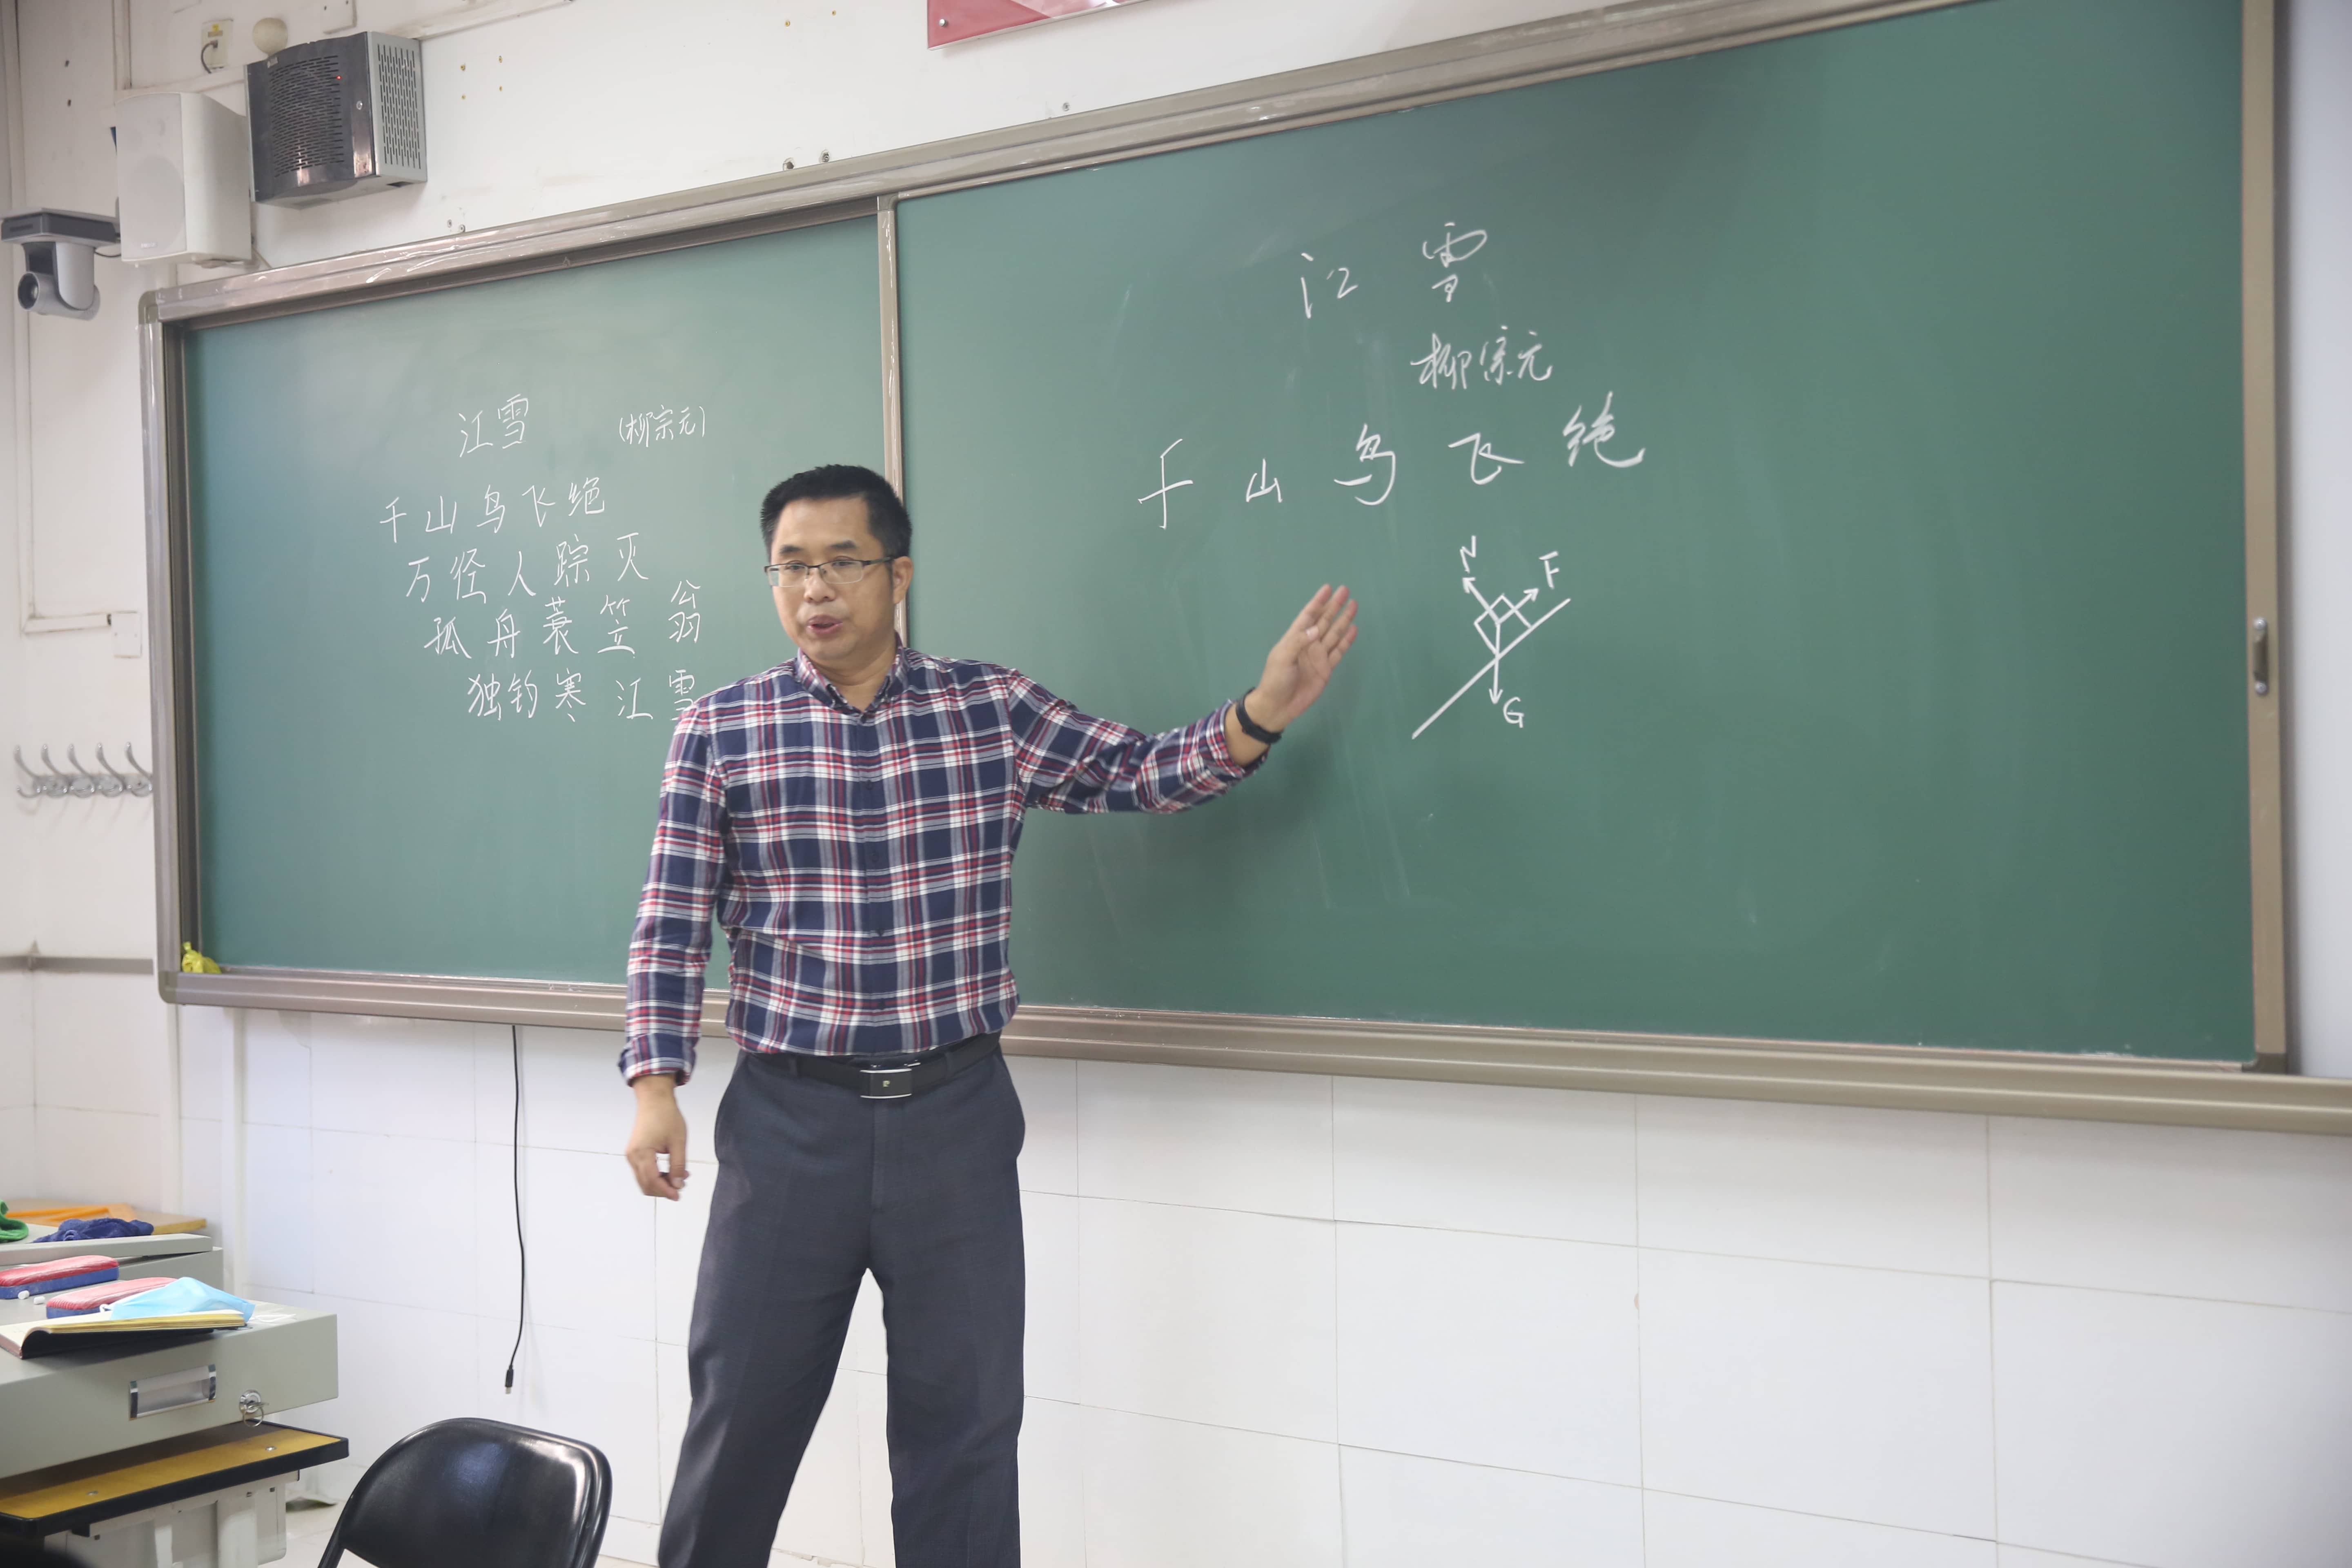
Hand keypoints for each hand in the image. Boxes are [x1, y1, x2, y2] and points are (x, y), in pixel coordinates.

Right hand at [625, 1075, 689, 1199]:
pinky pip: (643, 1170)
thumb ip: (678, 1165)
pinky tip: (670, 1171)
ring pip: (643, 1179)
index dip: (665, 1191)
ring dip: (660, 1183)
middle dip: (662, 1189)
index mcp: (642, 1153)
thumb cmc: (667, 1117)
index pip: (652, 1180)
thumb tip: (678, 1185)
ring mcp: (631, 1154)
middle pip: (645, 1184)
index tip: (678, 1196)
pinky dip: (655, 1175)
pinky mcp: (634, 1152)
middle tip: (680, 1187)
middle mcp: (632, 1156)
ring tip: (679, 1177)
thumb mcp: (678, 1142)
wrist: (654, 1100)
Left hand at [1248, 585, 1357, 730]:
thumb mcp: (1283, 658)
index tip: (1328, 588)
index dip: (1318, 602)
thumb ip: (1298, 642)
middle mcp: (1309, 644)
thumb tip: (1315, 629)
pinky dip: (1346, 640)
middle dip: (1334, 606)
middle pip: (1324, 621)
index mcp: (1295, 638)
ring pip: (1334, 633)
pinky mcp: (1326, 668)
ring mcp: (1319, 656)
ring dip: (1343, 619)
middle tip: (1345, 590)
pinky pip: (1339, 651)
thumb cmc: (1276, 680)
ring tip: (1353, 605)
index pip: (1308, 615)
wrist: (1279, 705)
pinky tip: (1353, 629)